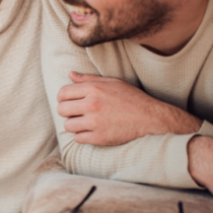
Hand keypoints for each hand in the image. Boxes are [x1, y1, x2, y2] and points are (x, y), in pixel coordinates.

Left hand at [57, 72, 201, 145]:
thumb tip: (70, 74)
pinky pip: (78, 139)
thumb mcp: (112, 82)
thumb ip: (88, 79)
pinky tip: (92, 132)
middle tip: (76, 113)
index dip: (62, 98)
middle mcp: (92, 104)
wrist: (151, 118)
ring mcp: (95, 122)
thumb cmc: (132, 98)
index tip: (68, 101)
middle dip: (66, 112)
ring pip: (68, 126)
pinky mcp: (100, 138)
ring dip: (74, 125)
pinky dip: (83, 136)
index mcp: (94, 88)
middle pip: (61, 110)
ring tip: (84, 123)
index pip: (63, 93)